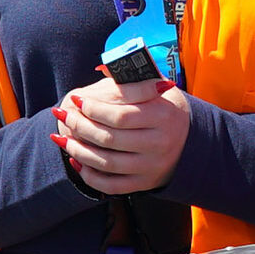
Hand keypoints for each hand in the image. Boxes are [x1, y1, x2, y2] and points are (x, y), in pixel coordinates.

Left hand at [54, 74, 189, 194]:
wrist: (191, 141)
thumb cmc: (166, 109)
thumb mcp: (159, 88)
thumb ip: (133, 79)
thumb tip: (104, 67)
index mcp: (163, 116)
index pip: (121, 115)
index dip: (94, 109)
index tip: (78, 100)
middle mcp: (160, 143)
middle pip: (109, 138)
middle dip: (80, 126)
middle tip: (65, 115)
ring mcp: (151, 166)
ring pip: (106, 163)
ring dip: (78, 150)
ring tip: (63, 137)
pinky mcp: (144, 183)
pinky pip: (110, 185)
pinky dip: (90, 175)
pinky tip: (77, 161)